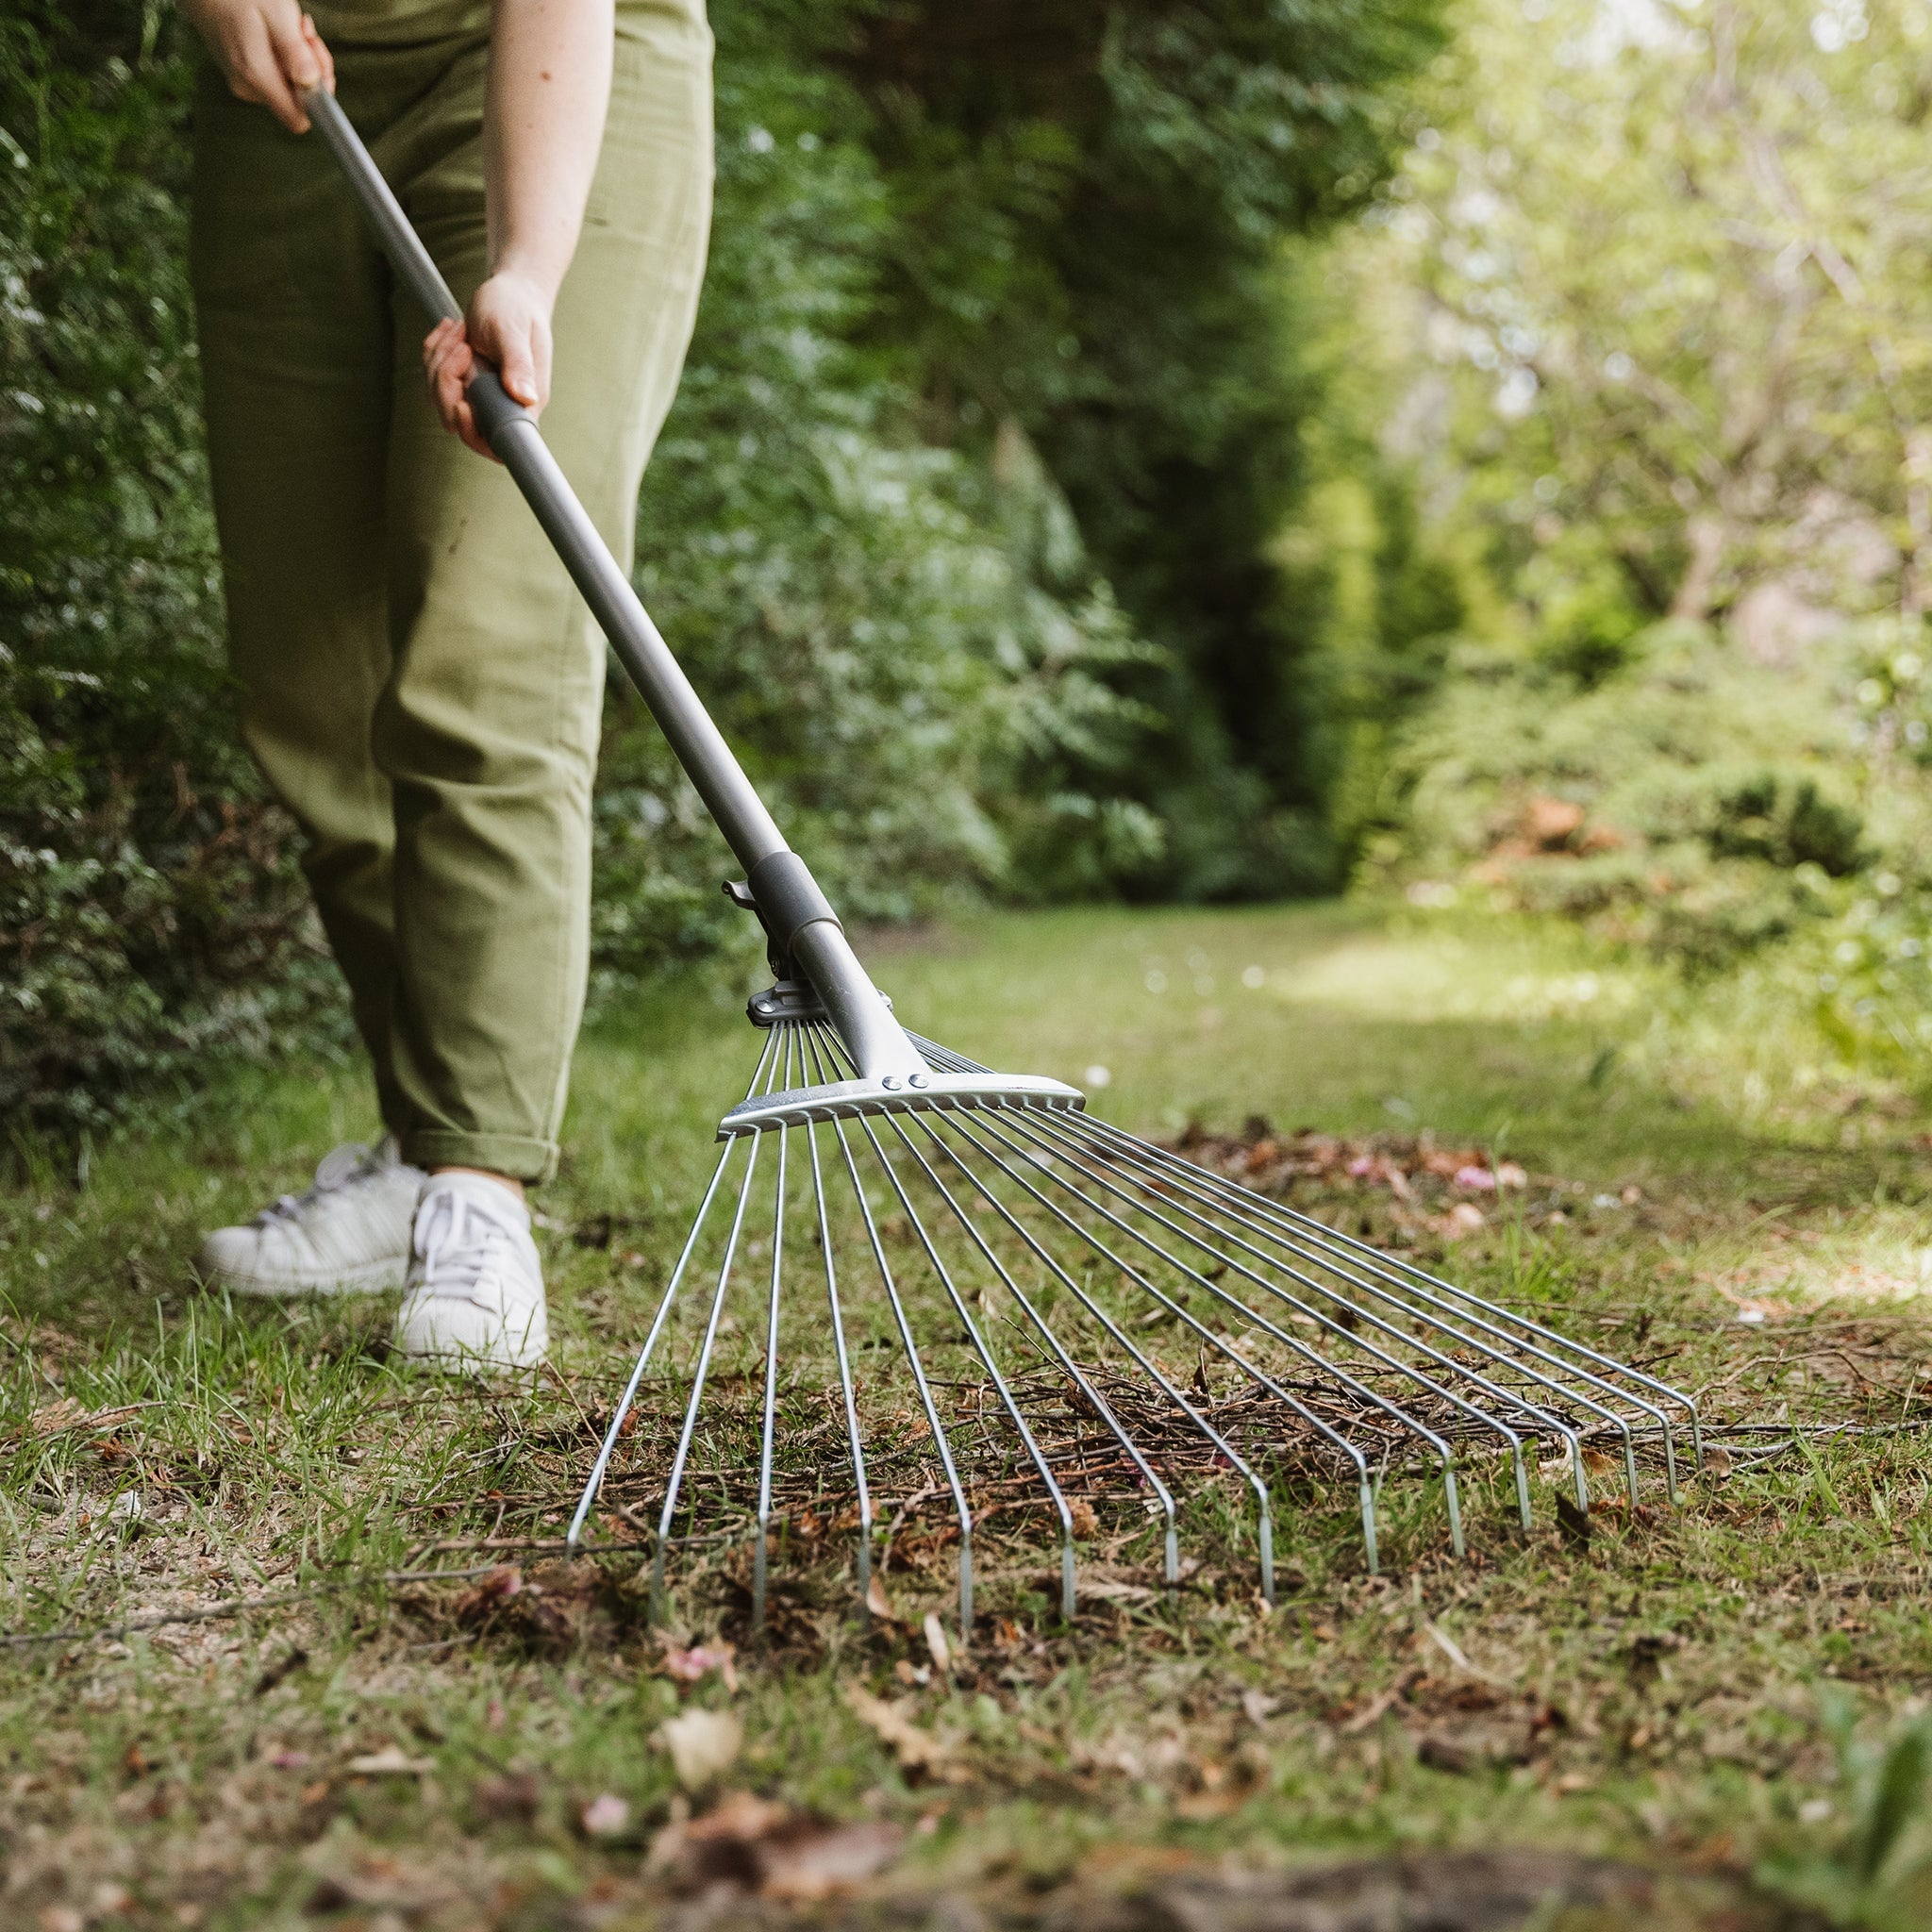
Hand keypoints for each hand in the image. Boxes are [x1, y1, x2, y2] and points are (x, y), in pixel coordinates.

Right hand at [182, 0, 333, 132]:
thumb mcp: (277, 15)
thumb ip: (295, 52)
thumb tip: (312, 84)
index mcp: (256, 76)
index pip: (299, 118)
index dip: (319, 98)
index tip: (318, 64)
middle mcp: (248, 88)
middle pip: (299, 102)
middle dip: (313, 69)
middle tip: (305, 33)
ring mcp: (244, 84)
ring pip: (290, 87)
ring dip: (301, 59)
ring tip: (292, 27)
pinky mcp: (244, 76)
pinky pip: (277, 76)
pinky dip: (286, 57)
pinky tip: (279, 33)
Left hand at [421, 269, 554, 459]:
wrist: (512, 292)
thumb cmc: (516, 308)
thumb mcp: (514, 332)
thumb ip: (519, 365)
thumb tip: (525, 398)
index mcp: (521, 402)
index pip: (495, 442)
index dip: (473, 432)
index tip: (462, 405)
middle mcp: (500, 404)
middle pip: (457, 419)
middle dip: (447, 381)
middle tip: (462, 345)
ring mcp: (479, 394)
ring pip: (439, 398)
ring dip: (440, 359)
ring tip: (458, 330)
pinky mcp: (463, 381)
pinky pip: (434, 378)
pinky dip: (435, 352)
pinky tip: (450, 331)